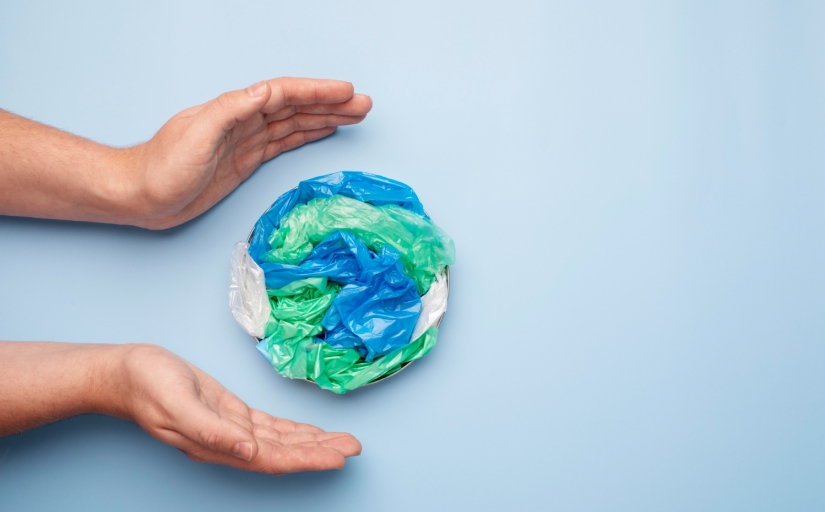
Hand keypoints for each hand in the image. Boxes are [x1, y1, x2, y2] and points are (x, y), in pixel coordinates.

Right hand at [113, 344, 360, 473]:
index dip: (306, 459)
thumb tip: (249, 452)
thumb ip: (212, 432)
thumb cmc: (147, 385)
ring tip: (343, 441)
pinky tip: (310, 432)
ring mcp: (230, 429)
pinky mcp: (229, 412)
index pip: (272, 458)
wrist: (126, 373)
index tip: (338, 458)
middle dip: (319, 451)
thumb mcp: (178, 405)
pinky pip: (267, 426)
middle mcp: (229, 442)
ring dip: (311, 441)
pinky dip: (291, 429)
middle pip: (283, 452)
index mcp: (218, 445)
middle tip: (355, 446)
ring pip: (279, 440)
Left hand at [130, 77, 371, 228]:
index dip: (317, 93)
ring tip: (354, 115)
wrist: (141, 195)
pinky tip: (323, 129)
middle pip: (296, 107)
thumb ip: (231, 110)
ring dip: (325, 117)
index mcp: (235, 110)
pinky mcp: (246, 161)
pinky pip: (284, 143)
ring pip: (295, 123)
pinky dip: (306, 134)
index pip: (285, 95)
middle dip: (331, 103)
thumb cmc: (163, 166)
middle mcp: (245, 121)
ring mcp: (247, 141)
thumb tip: (267, 90)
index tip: (347, 93)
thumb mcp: (196, 134)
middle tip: (364, 105)